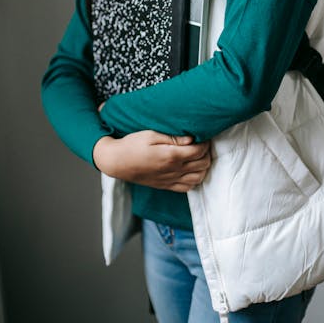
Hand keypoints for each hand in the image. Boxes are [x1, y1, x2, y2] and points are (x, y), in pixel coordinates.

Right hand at [92, 131, 210, 191]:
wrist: (117, 162)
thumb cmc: (133, 145)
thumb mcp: (151, 134)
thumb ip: (173, 137)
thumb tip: (192, 138)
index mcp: (171, 156)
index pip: (199, 151)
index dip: (205, 142)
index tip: (203, 136)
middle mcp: (173, 170)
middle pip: (203, 164)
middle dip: (207, 153)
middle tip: (202, 144)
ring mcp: (170, 180)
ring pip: (199, 178)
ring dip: (203, 167)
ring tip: (198, 156)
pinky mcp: (166, 186)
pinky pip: (187, 187)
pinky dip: (195, 179)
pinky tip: (191, 170)